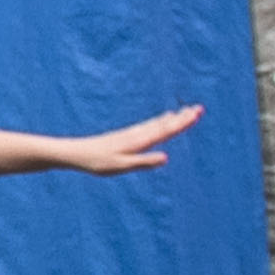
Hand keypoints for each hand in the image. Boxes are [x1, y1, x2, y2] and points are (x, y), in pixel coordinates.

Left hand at [48, 105, 199, 175]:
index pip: (165, 131)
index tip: (196, 113)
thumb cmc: (97, 162)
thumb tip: (166, 157)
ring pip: (156, 123)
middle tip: (199, 109)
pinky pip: (148, 126)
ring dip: (173, 117)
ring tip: (186, 111)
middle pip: (163, 124)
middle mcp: (137, 134)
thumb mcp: (121, 166)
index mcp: (138, 141)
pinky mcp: (125, 136)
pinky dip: (160, 121)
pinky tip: (162, 119)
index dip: (182, 123)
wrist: (75, 153)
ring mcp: (131, 134)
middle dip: (182, 117)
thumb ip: (143, 162)